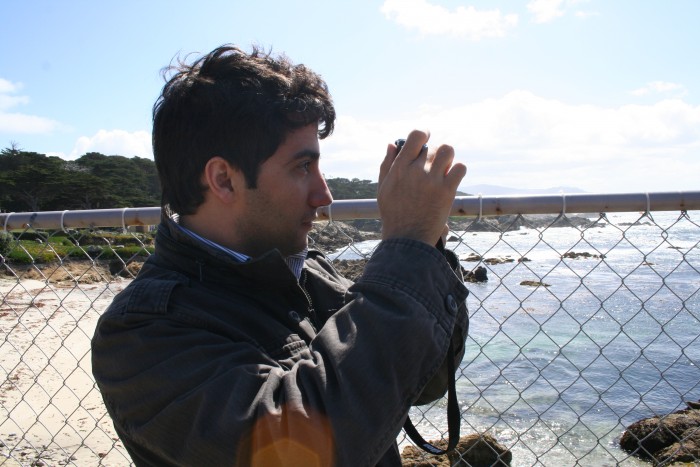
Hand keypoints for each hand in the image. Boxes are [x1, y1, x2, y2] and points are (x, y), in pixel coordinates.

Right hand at [377, 130, 466, 244]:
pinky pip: (460, 168)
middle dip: (434, 154)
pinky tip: (452, 180)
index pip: (416, 136)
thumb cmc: (393, 214)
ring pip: (448, 151)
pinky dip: (458, 170)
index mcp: (399, 168)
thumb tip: (391, 144)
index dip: (424, 133)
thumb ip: (386, 164)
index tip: (427, 136)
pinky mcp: (447, 191)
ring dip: (447, 158)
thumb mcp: (383, 188)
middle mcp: (416, 171)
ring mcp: (433, 180)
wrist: (407, 239)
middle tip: (433, 166)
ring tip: (444, 170)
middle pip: (433, 146)